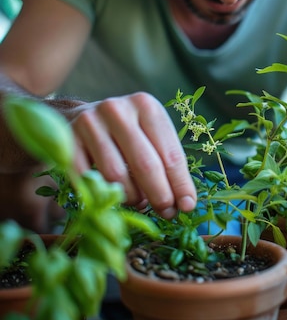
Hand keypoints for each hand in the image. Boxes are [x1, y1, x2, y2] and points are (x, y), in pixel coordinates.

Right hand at [70, 92, 195, 217]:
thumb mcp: (151, 137)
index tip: (187, 206)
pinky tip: (114, 196)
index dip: (180, 184)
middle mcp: (117, 110)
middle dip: (160, 195)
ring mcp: (89, 123)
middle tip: (167, 213)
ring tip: (140, 202)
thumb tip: (185, 202)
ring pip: (116, 175)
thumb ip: (168, 165)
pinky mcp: (66, 140)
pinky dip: (103, 194)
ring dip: (132, 197)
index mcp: (146, 106)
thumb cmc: (126, 132)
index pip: (170, 153)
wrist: (79, 118)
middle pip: (145, 165)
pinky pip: (88, 179)